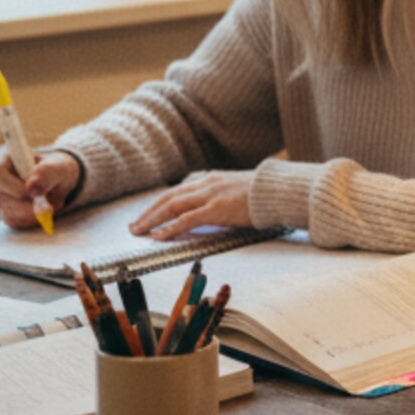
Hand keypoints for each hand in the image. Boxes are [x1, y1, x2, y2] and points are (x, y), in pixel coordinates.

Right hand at [0, 151, 78, 230]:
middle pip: (1, 197)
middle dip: (27, 203)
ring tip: (52, 202)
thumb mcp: (60, 167)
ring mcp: (0, 198)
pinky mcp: (7, 212)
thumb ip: (48, 172)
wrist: (59, 182)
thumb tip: (32, 185)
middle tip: (49, 202)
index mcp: (8, 160)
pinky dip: (34, 219)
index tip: (34, 191)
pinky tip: (45, 209)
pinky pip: (16, 221)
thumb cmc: (57, 169)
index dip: (12, 185)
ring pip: (8, 212)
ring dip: (34, 212)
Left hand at [127, 170, 256, 239]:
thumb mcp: (238, 189)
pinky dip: (170, 227)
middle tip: (134, 226)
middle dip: (149, 212)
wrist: (279, 190)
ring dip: (152, 219)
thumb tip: (212, 208)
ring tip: (139, 231)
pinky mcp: (217, 208)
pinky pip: (187, 219)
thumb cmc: (264, 193)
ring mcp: (211, 195)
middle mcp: (206, 183)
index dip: (160, 203)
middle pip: (169, 197)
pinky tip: (159, 236)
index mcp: (211, 179)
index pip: (178, 191)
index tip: (148, 214)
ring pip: (172, 206)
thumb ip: (222, 195)